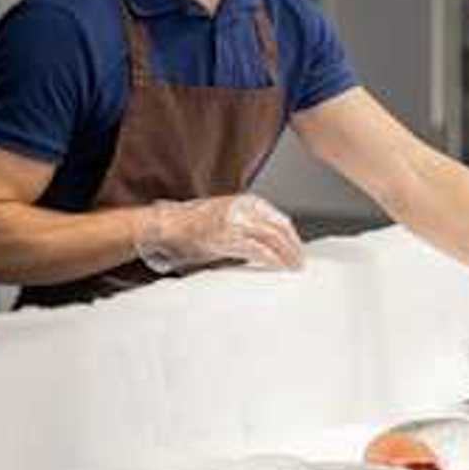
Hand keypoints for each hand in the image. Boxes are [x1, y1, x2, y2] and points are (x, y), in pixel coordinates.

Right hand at [133, 194, 304, 273]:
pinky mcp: (228, 238)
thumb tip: (273, 243)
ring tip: (293, 268)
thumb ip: (250, 224)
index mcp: (247, 201)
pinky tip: (278, 267)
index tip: (298, 249)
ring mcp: (236, 223)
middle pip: (280, 229)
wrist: (168, 224)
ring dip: (287, 255)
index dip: (292, 237)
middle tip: (300, 262)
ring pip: (273, 239)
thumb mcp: (229, 215)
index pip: (280, 219)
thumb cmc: (195, 224)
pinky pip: (258, 250)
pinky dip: (272, 260)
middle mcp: (244, 209)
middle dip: (294, 247)